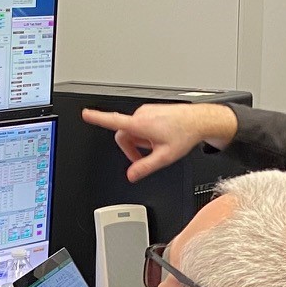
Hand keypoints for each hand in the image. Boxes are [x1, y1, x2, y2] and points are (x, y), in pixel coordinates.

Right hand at [80, 103, 238, 181]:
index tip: (86, 114)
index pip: (114, 121)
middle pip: (123, 135)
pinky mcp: (150, 111)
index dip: (98, 118)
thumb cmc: (184, 134)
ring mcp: (146, 112)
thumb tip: (131, 175)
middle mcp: (141, 115)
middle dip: (131, 149)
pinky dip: (145, 135)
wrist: (198, 120)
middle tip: (144, 158)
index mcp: (141, 124)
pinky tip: (159, 138)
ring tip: (157, 146)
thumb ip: (145, 167)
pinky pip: (140, 125)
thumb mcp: (164, 157)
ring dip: (140, 142)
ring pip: (132, 131)